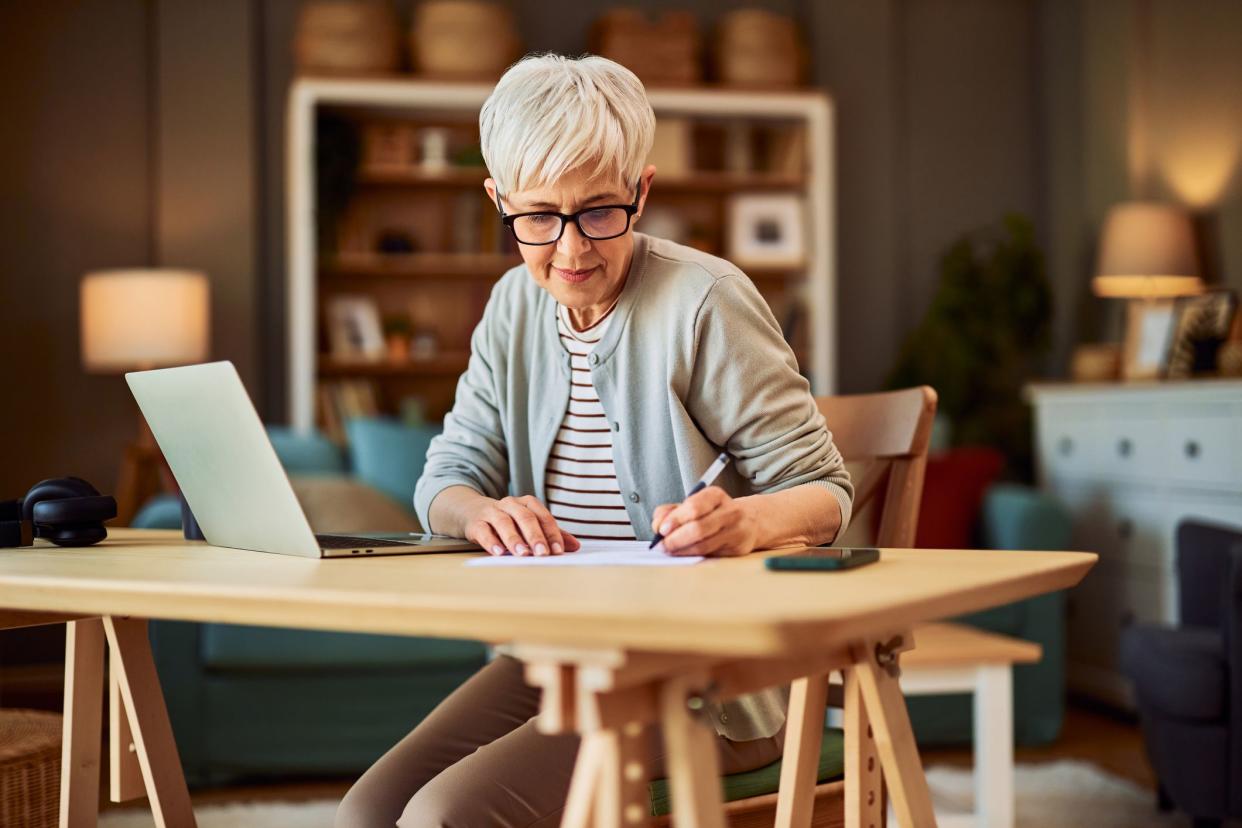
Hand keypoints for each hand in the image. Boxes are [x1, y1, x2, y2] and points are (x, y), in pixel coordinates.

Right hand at [463, 495, 580, 556]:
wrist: (472, 512)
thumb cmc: (508, 521)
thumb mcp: (529, 525)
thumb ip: (551, 534)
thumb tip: (575, 546)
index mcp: (527, 504)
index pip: (543, 516)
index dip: (551, 533)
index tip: (558, 551)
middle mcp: (510, 504)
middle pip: (525, 517)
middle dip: (535, 536)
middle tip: (542, 554)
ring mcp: (492, 512)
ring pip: (504, 522)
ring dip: (514, 539)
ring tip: (522, 554)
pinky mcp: (476, 523)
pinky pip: (483, 531)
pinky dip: (491, 542)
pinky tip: (498, 552)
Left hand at [650, 486, 758, 556]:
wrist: (750, 522)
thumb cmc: (714, 513)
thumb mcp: (695, 504)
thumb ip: (672, 511)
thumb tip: (657, 525)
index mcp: (716, 496)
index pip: (694, 507)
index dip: (675, 520)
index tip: (661, 530)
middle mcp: (729, 511)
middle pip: (698, 528)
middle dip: (675, 539)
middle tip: (661, 546)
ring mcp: (736, 531)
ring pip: (703, 545)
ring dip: (681, 551)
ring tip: (669, 551)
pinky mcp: (737, 549)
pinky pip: (710, 555)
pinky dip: (693, 556)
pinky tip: (683, 554)